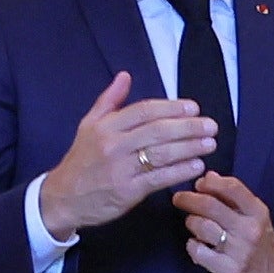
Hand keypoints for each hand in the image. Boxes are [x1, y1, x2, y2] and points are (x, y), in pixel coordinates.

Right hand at [37, 72, 218, 236]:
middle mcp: (113, 145)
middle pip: (157, 131)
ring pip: (161, 155)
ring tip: (210, 143)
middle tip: (210, 125)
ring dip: (190, 148)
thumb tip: (125, 75)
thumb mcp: (88, 125)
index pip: (144, 111)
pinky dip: (180, 172)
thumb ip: (109, 100)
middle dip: (188, 127)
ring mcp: (120, 169)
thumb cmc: (82, 160)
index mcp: (105, 126)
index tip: (193, 107)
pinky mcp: (126, 192)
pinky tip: (196, 166)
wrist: (62, 197)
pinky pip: (158, 179)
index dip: (171, 108)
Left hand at [174, 171, 273, 272]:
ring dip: (191, 222)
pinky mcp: (228, 271)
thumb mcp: (255, 216)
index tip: (199, 183)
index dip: (210, 182)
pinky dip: (192, 246)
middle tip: (179, 198)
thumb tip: (208, 176)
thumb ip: (233, 197)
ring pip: (201, 227)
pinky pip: (198, 251)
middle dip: (189, 199)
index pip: (232, 187)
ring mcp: (239, 251)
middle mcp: (249, 230)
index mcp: (257, 212)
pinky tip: (196, 245)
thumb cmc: (259, 242)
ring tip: (193, 223)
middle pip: (210, 206)